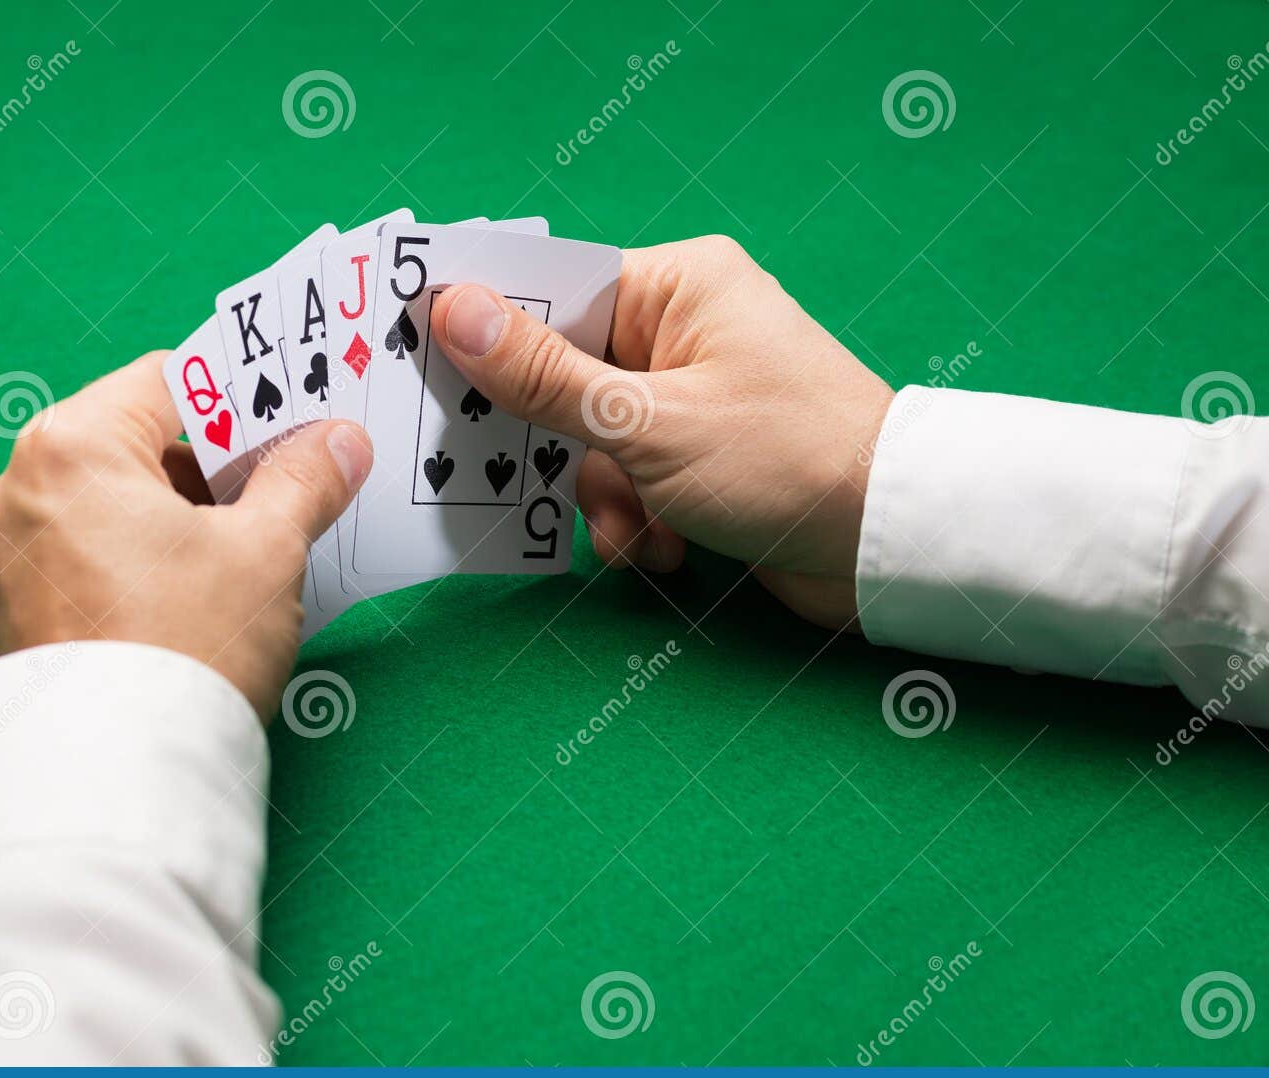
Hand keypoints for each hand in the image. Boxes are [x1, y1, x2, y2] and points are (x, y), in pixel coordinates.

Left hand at [0, 351, 372, 718]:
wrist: (116, 781)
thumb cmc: (187, 647)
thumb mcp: (266, 551)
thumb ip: (303, 481)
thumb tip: (337, 441)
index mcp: (69, 448)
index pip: (165, 383)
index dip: (237, 403)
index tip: (285, 431)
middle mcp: (12, 493)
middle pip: (128, 449)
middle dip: (205, 475)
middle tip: (272, 505)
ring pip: (100, 512)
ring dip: (165, 527)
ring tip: (230, 571)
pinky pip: (73, 569)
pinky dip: (123, 573)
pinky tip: (176, 613)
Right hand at [430, 235, 893, 629]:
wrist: (889, 545)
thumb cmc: (781, 458)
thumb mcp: (646, 421)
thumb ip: (543, 375)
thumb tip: (452, 308)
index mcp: (676, 286)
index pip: (554, 290)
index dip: (491, 334)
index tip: (429, 371)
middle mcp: (681, 329)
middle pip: (563, 376)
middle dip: (563, 449)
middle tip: (531, 480)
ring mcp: (690, 395)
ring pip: (591, 443)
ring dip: (605, 501)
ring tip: (638, 533)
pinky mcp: (698, 455)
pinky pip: (629, 479)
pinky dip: (636, 521)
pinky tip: (668, 551)